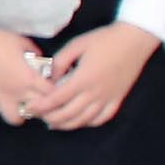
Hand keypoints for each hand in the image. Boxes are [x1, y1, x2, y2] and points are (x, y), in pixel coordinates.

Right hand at [0, 19, 45, 125]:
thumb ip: (33, 51)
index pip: (51, 94)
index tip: (50, 91)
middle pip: (37, 110)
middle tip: (37, 102)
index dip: (53, 93)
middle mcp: (16, 90)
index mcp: (28, 77)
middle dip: (40, 107)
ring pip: (14, 119)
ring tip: (17, 109)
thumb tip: (37, 55)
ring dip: (17, 115)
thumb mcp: (21, 42)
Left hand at [29, 23, 160, 132]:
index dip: (41, 106)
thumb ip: (59, 62)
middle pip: (68, 114)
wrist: (134, 40)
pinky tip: (79, 121)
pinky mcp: (118, 99)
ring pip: (84, 120)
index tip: (29, 108)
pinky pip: (102, 118)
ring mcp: (108, 98)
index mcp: (83, 79)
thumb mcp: (77, 45)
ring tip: (54, 123)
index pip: (57, 99)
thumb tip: (48, 77)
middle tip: (38, 116)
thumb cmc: (105, 39)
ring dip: (67, 124)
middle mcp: (95, 92)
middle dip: (50, 118)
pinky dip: (88, 123)